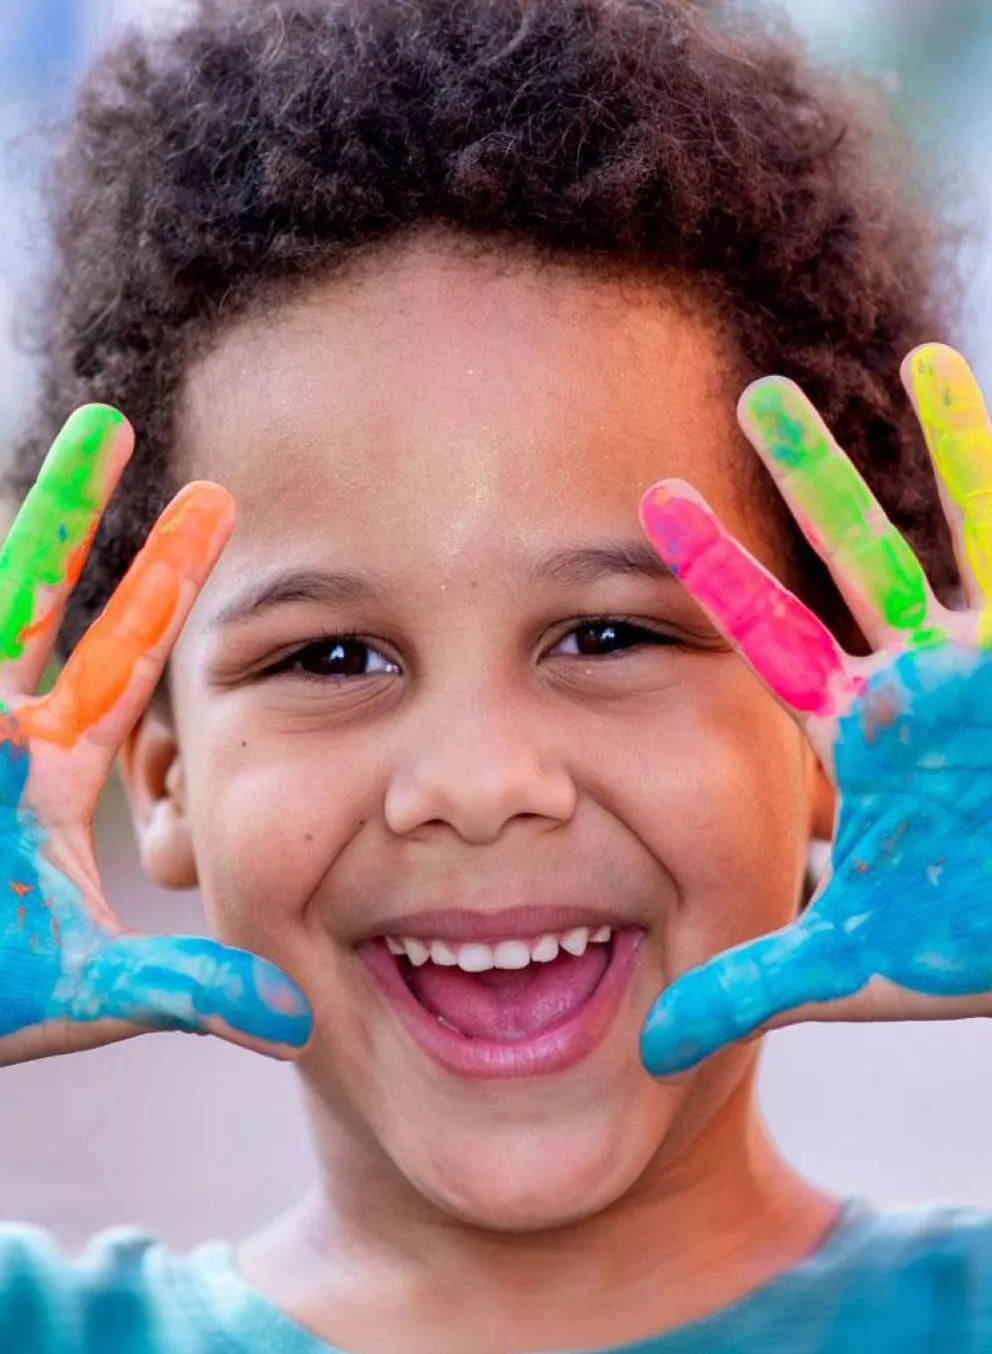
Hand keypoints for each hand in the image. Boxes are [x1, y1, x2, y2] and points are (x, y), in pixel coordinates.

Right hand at [0, 405, 311, 1064]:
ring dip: (12, 524)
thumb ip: (181, 987)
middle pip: (35, 597)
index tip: (218, 507)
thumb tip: (298, 1020)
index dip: (163, 587)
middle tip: (122, 419)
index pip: (121, 661)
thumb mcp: (82, 989)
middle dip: (71, 511)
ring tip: (61, 431)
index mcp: (49, 769)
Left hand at [637, 344, 991, 1075]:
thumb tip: (649, 1043)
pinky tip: (970, 392)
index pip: (769, 639)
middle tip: (748, 390)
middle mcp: (921, 676)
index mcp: (859, 729)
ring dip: (940, 451)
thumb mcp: (864, 955)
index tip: (647, 504)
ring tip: (920, 360)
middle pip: (849, 558)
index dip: (713, 574)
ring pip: (954, 536)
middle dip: (808, 477)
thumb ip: (756, 983)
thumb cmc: (980, 931)